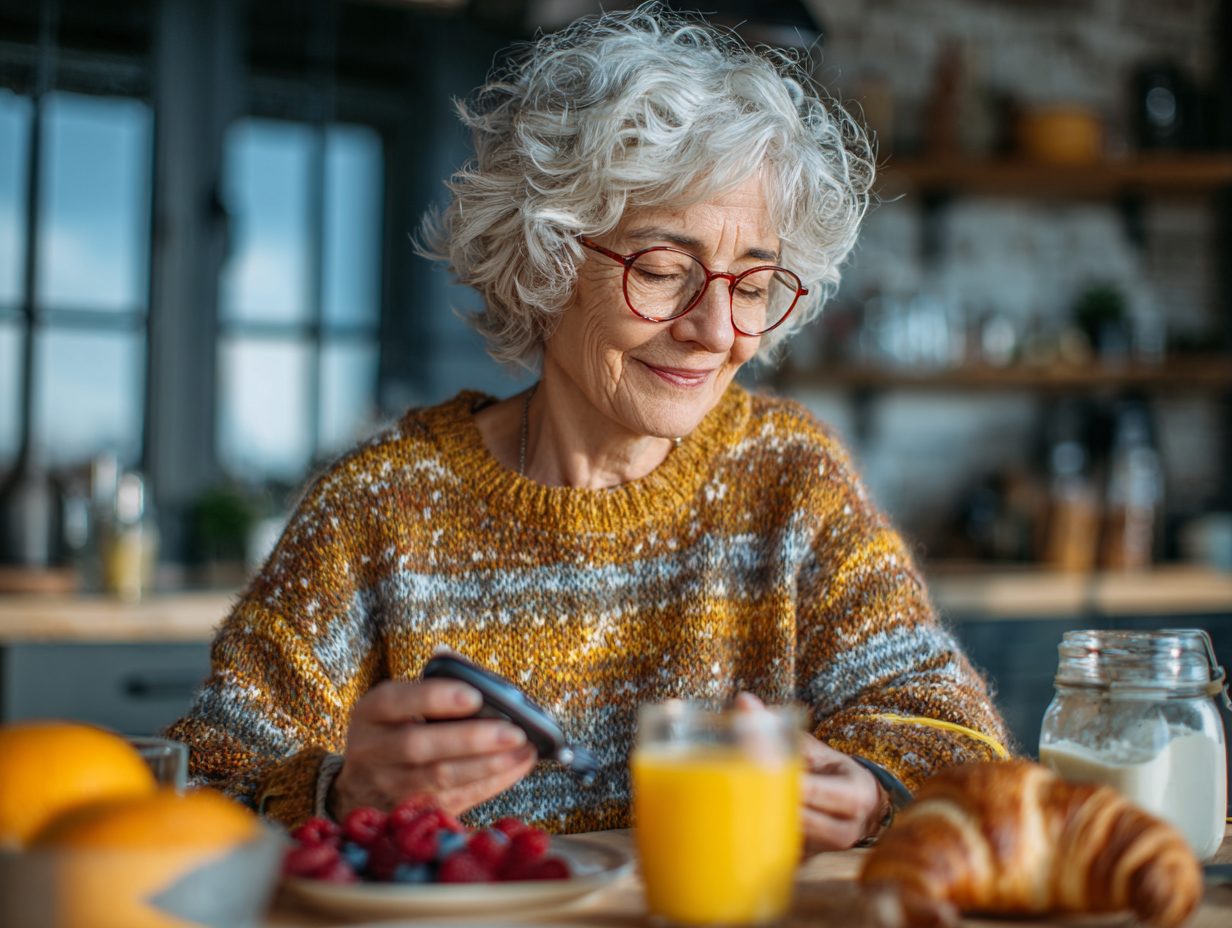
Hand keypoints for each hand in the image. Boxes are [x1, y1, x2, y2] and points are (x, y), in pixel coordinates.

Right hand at [329, 678, 537, 821]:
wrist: (362, 786)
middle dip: (470, 739)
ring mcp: (388, 787)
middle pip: (418, 746)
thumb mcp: (398, 703)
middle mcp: (372, 751)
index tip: (474, 695)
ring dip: (487, 765)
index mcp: (369, 713)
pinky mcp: (410, 813)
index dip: (434, 697)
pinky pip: (453, 801)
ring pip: (438, 779)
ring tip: (523, 750)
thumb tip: (473, 671)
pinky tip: (516, 767)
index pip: (394, 701)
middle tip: (514, 732)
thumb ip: (434, 683)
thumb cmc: (395, 730)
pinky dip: (489, 784)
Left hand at [734, 693, 887, 853]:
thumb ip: (783, 730)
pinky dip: (757, 834)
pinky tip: (735, 818)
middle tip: (726, 779)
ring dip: (757, 818)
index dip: (775, 775)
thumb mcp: (819, 751)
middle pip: (795, 816)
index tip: (744, 761)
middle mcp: (846, 830)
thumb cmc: (835, 774)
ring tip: (728, 796)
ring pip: (786, 837)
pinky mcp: (809, 862)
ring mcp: (826, 852)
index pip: (809, 789)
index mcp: (853, 796)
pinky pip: (779, 851)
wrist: (862, 810)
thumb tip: (744, 701)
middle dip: (762, 797)